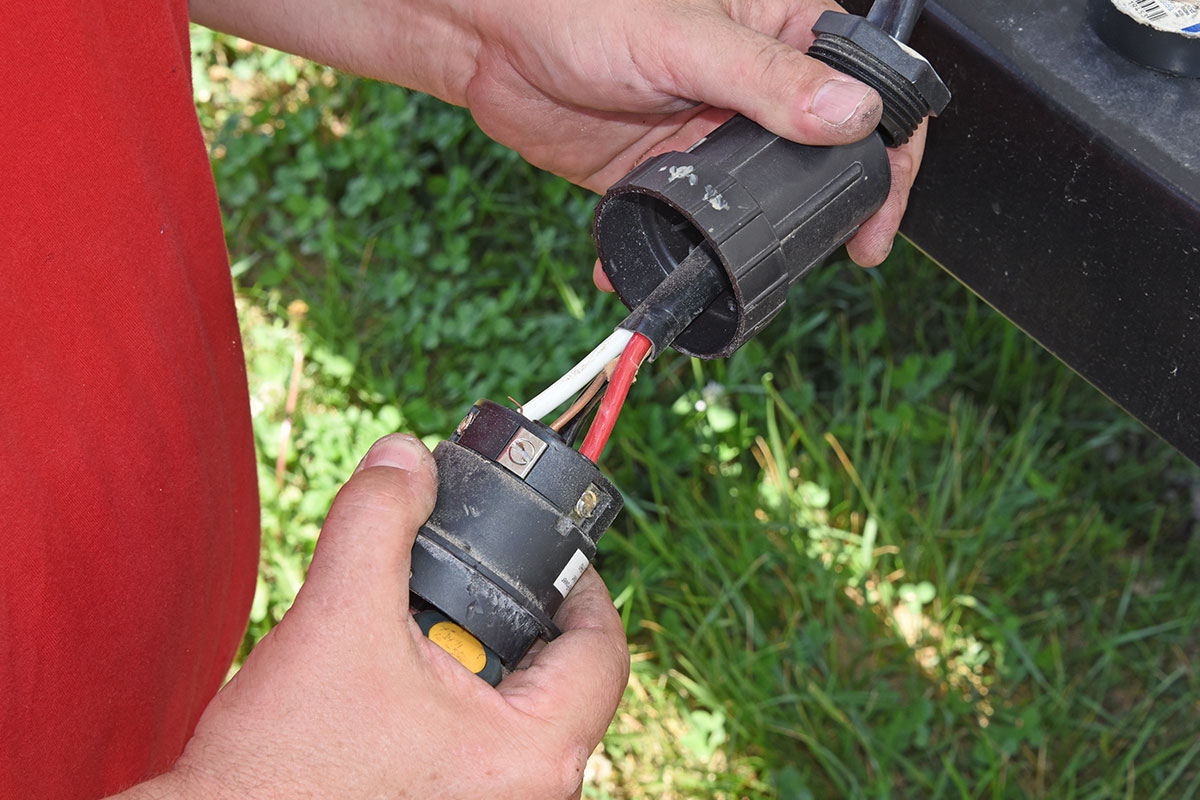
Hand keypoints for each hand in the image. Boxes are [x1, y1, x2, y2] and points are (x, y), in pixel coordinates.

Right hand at [118, 434, 627, 798]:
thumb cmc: (282, 765)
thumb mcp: (336, 616)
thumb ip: (378, 519)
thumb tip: (404, 457)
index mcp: (532, 753)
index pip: (602, 648)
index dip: (580, 580)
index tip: (547, 547)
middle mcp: (528, 790)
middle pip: (563, 674)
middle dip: (517, 612)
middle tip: (475, 571)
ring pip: (520, 706)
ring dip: (484, 651)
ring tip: (427, 620)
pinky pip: (485, 738)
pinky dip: (460, 691)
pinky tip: (405, 668)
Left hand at [191, 0, 926, 266]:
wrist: (491, 40)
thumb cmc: (581, 6)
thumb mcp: (683, 39)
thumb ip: (766, 80)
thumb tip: (849, 118)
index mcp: (781, 31)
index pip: (865, 93)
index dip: (886, 155)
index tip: (878, 215)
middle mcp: (754, 87)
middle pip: (818, 161)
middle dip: (823, 213)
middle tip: (824, 254)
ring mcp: (709, 134)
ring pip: (757, 201)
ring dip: (753, 240)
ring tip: (746, 271)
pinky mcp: (662, 172)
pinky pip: (691, 222)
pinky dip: (683, 253)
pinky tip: (669, 270)